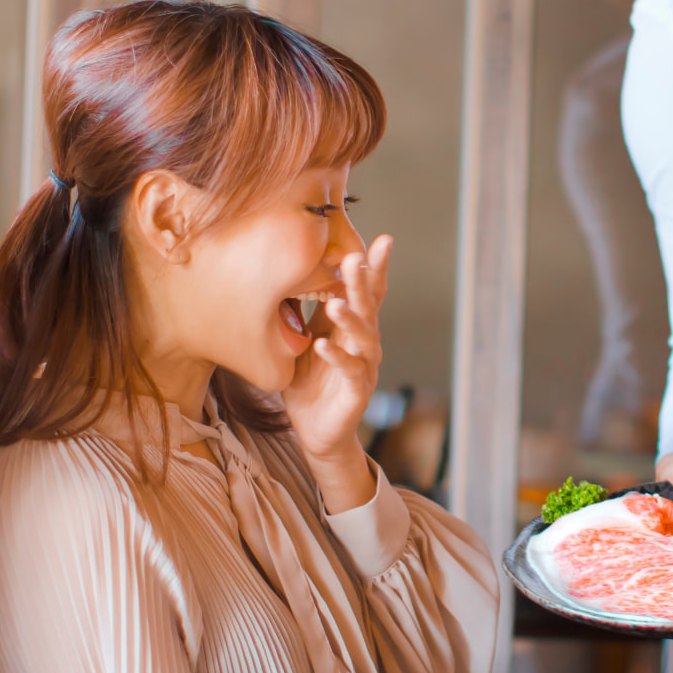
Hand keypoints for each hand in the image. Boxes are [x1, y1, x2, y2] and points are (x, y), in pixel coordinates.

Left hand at [284, 234, 392, 464]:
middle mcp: (365, 344)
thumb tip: (289, 273)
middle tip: (354, 258)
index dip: (375, 268)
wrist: (316, 431)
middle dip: (362, 282)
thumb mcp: (303, 340)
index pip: (368, 292)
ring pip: (364, 337)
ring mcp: (364, 367)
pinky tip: (323, 344)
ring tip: (335, 302)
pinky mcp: (356, 392)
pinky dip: (336, 356)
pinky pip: (350, 370)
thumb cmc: (310, 383)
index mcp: (352, 328)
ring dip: (350, 318)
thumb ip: (304, 312)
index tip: (383, 240)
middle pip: (369, 307)